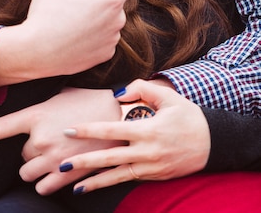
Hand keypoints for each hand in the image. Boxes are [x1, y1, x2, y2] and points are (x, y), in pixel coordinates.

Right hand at [0, 0, 133, 86]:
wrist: (33, 53)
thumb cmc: (43, 15)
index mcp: (108, 0)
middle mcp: (116, 21)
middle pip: (119, 2)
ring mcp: (111, 41)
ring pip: (113, 22)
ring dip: (102, 18)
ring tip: (79, 15)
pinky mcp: (104, 56)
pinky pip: (107, 41)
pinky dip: (97, 36)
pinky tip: (79, 32)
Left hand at [0, 87, 122, 193]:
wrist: (119, 116)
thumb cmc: (89, 101)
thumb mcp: (60, 95)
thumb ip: (40, 108)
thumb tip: (31, 112)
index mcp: (34, 116)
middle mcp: (38, 139)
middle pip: (19, 157)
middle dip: (32, 152)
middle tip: (52, 139)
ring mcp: (52, 159)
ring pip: (29, 174)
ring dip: (39, 168)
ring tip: (58, 153)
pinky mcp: (66, 175)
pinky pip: (44, 188)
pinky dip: (50, 182)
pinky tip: (63, 169)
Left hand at [59, 79, 210, 194]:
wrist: (212, 143)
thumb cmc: (187, 116)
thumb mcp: (168, 96)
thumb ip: (141, 88)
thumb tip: (117, 93)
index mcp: (147, 130)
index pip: (111, 130)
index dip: (89, 131)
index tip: (69, 130)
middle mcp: (146, 152)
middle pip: (109, 158)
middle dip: (83, 161)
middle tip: (61, 163)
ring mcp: (149, 167)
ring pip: (116, 175)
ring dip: (93, 180)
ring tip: (72, 183)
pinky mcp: (153, 175)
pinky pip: (126, 179)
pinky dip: (108, 183)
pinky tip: (91, 186)